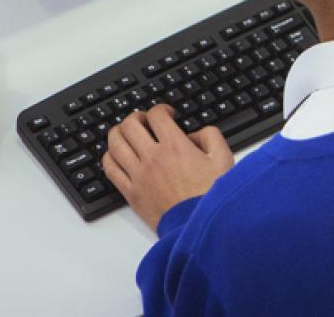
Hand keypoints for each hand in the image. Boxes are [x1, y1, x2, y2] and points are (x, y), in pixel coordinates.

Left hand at [103, 103, 233, 228]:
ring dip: (119, 133)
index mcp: (175, 146)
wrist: (196, 224)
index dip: (161, 109)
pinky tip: (117, 155)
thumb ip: (211, 136)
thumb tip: (195, 134)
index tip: (167, 114)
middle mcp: (152, 158)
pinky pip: (110, 169)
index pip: (156, 115)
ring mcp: (138, 175)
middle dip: (136, 117)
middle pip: (129, 125)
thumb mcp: (223, 157)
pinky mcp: (130, 192)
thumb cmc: (210, 194)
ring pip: (115, 144)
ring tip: (127, 134)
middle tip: (144, 121)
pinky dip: (109, 156)